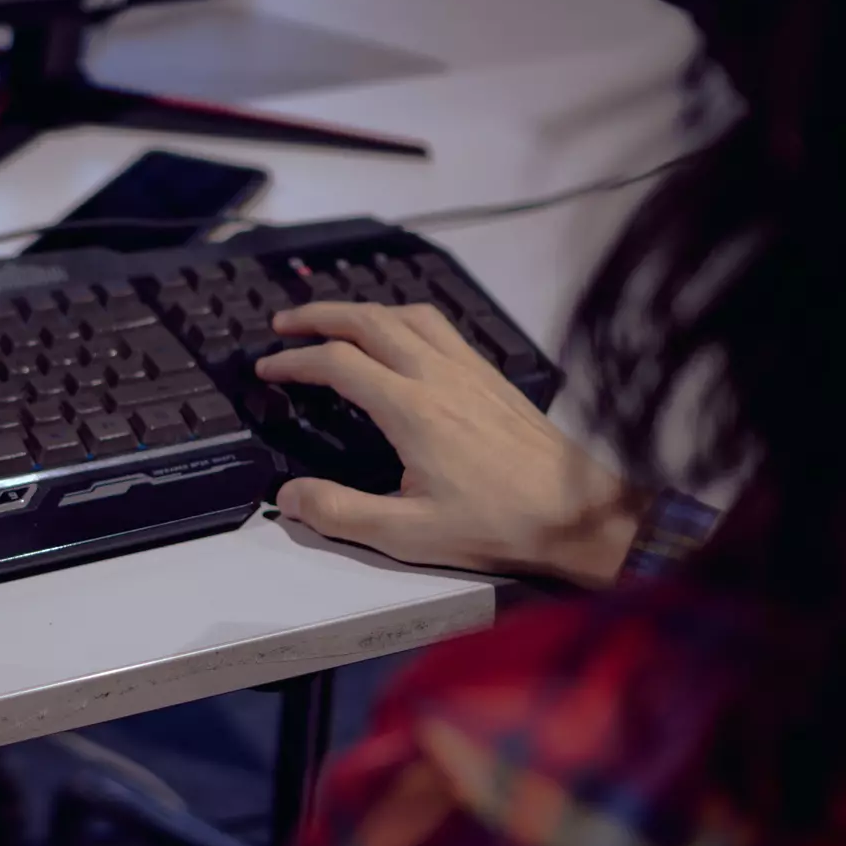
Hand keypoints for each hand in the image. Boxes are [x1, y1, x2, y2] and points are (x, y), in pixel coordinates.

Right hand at [256, 302, 639, 586]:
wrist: (577, 513)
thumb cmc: (499, 524)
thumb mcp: (408, 535)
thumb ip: (340, 514)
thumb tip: (288, 497)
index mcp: (412, 409)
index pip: (338, 363)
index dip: (294, 362)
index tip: (268, 370)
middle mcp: (439, 376)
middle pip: (368, 321)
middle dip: (319, 316)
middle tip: (284, 323)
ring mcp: (470, 370)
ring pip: (407, 315)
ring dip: (363, 310)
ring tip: (335, 320)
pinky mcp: (492, 377)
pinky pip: (441, 327)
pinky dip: (405, 318)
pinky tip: (400, 335)